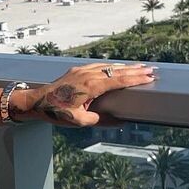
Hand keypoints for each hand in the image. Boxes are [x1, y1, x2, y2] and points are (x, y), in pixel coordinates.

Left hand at [16, 62, 156, 126]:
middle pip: (116, 70)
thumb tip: (118, 121)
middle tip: (152, 70)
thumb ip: (99, 120)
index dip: (136, 78)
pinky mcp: (76, 70)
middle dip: (135, 70)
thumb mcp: (78, 121)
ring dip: (124, 67)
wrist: (35, 101)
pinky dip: (110, 66)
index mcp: (91, 86)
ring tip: (139, 68)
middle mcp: (88, 74)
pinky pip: (98, 66)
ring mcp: (81, 70)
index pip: (119, 80)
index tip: (150, 77)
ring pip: (108, 66)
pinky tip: (116, 67)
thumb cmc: (56, 112)